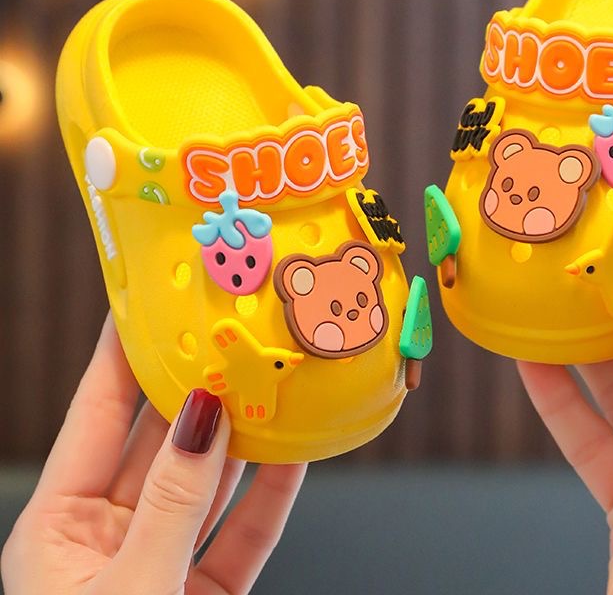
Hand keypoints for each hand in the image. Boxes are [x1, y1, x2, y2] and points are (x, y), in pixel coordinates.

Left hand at [1, 314, 305, 594]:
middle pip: (158, 443)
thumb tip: (206, 421)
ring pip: (206, 483)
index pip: (96, 417)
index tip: (148, 304)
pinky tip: (294, 456)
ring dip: (242, 438)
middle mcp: (107, 538)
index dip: (121, 355)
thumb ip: (173, 504)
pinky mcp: (205, 592)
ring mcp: (159, 563)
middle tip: (229, 338)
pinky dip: (270, 496)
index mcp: (58, 528)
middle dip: (196, 389)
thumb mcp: (130, 588)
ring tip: (272, 386)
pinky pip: (243, 532)